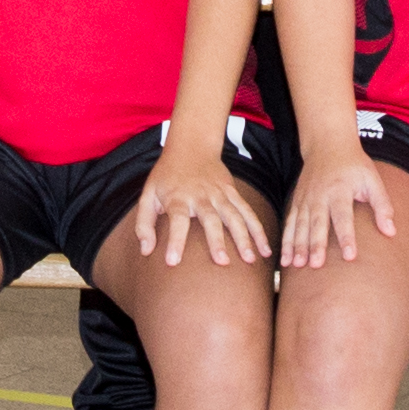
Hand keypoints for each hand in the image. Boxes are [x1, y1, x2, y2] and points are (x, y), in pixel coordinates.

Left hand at [127, 146, 272, 268]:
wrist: (191, 146)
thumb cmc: (166, 177)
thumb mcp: (147, 195)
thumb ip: (144, 224)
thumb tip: (145, 251)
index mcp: (178, 198)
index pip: (176, 220)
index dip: (174, 240)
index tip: (172, 261)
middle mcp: (201, 196)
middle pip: (210, 219)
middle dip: (217, 240)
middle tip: (222, 263)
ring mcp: (220, 194)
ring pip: (235, 216)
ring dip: (244, 238)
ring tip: (250, 260)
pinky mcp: (233, 193)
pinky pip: (248, 212)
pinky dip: (258, 230)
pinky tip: (265, 249)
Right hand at [283, 151, 400, 270]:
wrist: (327, 145)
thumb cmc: (354, 166)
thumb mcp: (372, 180)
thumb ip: (382, 206)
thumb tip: (391, 232)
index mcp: (340, 189)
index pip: (343, 216)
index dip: (347, 236)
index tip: (350, 256)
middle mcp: (320, 195)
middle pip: (317, 222)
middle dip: (316, 244)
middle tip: (316, 265)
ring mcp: (305, 198)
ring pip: (299, 225)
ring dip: (297, 246)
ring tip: (298, 265)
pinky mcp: (296, 202)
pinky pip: (289, 224)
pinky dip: (286, 242)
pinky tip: (285, 260)